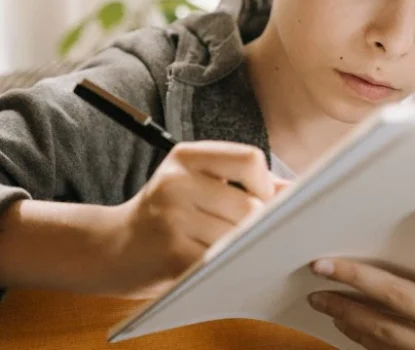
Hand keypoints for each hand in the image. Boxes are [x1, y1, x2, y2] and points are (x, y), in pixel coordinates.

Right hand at [106, 141, 288, 298]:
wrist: (112, 248)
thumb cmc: (165, 212)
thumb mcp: (197, 181)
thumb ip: (243, 180)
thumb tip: (295, 190)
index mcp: (186, 155)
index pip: (249, 159)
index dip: (265, 184)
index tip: (262, 200)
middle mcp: (176, 180)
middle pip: (249, 203)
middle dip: (258, 223)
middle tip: (251, 232)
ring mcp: (171, 216)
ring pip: (239, 234)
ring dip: (244, 246)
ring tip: (231, 247)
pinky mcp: (171, 252)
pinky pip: (221, 259)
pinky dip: (228, 264)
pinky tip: (218, 263)